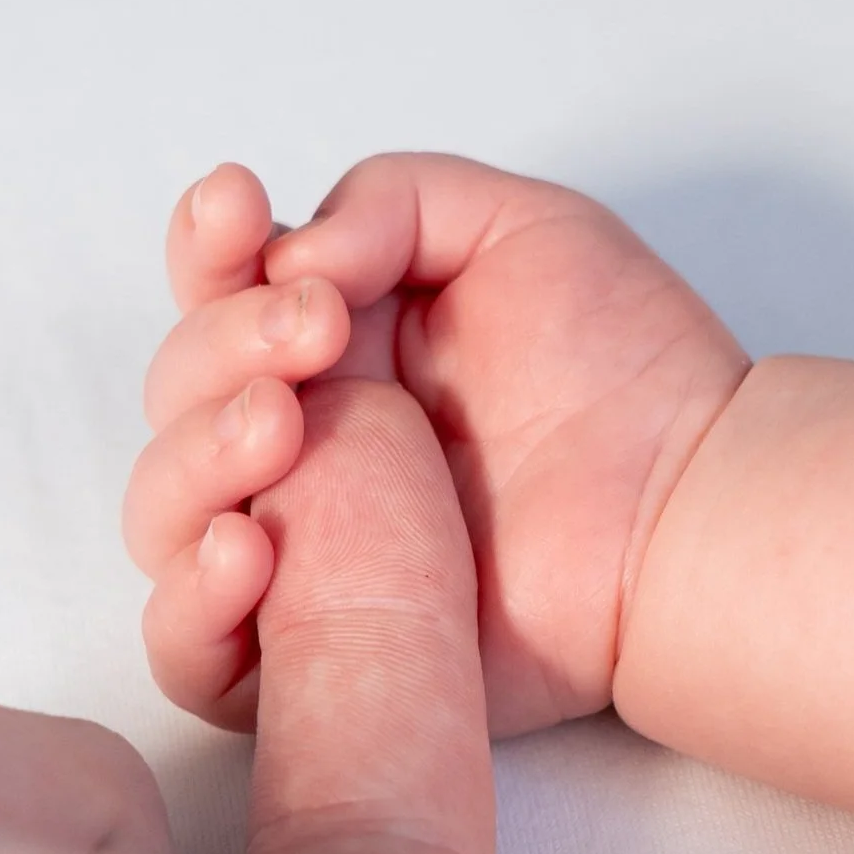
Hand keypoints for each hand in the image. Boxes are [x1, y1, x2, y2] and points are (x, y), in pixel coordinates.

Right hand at [125, 156, 750, 735]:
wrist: (688, 506)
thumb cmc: (632, 373)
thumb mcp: (521, 225)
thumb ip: (392, 201)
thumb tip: (288, 257)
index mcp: (340, 348)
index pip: (218, 294)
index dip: (208, 250)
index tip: (241, 213)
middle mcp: (309, 449)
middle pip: (180, 396)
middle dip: (222, 348)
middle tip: (317, 337)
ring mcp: (307, 552)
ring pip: (164, 515)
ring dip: (195, 457)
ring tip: (282, 428)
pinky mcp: (323, 651)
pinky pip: (196, 653)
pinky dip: (191, 600)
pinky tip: (249, 547)